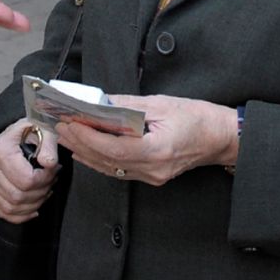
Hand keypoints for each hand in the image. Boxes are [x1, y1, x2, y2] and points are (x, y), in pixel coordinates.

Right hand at [0, 119, 60, 221]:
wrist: (12, 135)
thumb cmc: (28, 132)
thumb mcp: (41, 130)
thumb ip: (49, 146)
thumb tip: (49, 164)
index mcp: (0, 148)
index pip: (25, 178)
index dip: (44, 179)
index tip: (53, 170)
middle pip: (17, 195)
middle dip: (40, 192)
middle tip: (51, 181)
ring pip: (10, 206)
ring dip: (33, 204)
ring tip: (44, 191)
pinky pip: (3, 212)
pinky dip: (20, 214)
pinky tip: (33, 207)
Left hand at [52, 95, 239, 186]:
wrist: (218, 138)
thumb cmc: (196, 117)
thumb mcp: (162, 104)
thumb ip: (129, 106)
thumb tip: (101, 103)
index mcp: (158, 150)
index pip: (114, 148)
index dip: (90, 137)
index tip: (71, 122)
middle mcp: (152, 169)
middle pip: (108, 160)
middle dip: (81, 143)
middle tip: (60, 126)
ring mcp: (151, 176)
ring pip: (110, 168)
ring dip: (86, 152)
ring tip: (67, 136)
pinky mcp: (150, 176)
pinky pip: (119, 170)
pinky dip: (100, 160)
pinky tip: (85, 151)